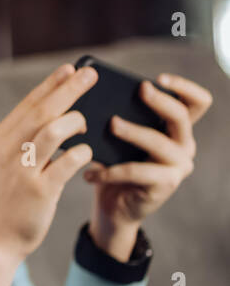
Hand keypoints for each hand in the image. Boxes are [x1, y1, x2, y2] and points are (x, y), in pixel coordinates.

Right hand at [0, 63, 97, 285]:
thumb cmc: (8, 198)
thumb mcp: (8, 163)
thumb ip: (28, 140)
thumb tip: (62, 116)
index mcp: (0, 139)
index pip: (28, 104)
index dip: (51, 84)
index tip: (71, 68)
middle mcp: (8, 150)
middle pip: (42, 111)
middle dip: (69, 90)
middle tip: (91, 74)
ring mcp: (22, 170)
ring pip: (52, 132)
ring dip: (75, 121)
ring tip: (88, 121)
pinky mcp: (38, 191)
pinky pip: (65, 164)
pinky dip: (81, 153)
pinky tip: (89, 151)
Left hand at [84, 72, 212, 258]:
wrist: (113, 206)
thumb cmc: (113, 165)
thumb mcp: (116, 139)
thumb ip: (117, 117)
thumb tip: (90, 93)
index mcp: (175, 128)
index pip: (197, 102)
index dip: (184, 87)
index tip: (158, 78)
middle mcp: (183, 145)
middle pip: (181, 116)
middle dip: (159, 100)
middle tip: (139, 91)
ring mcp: (178, 165)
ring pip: (158, 142)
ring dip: (133, 131)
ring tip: (110, 126)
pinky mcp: (166, 184)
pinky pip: (137, 171)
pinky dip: (110, 171)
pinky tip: (89, 173)